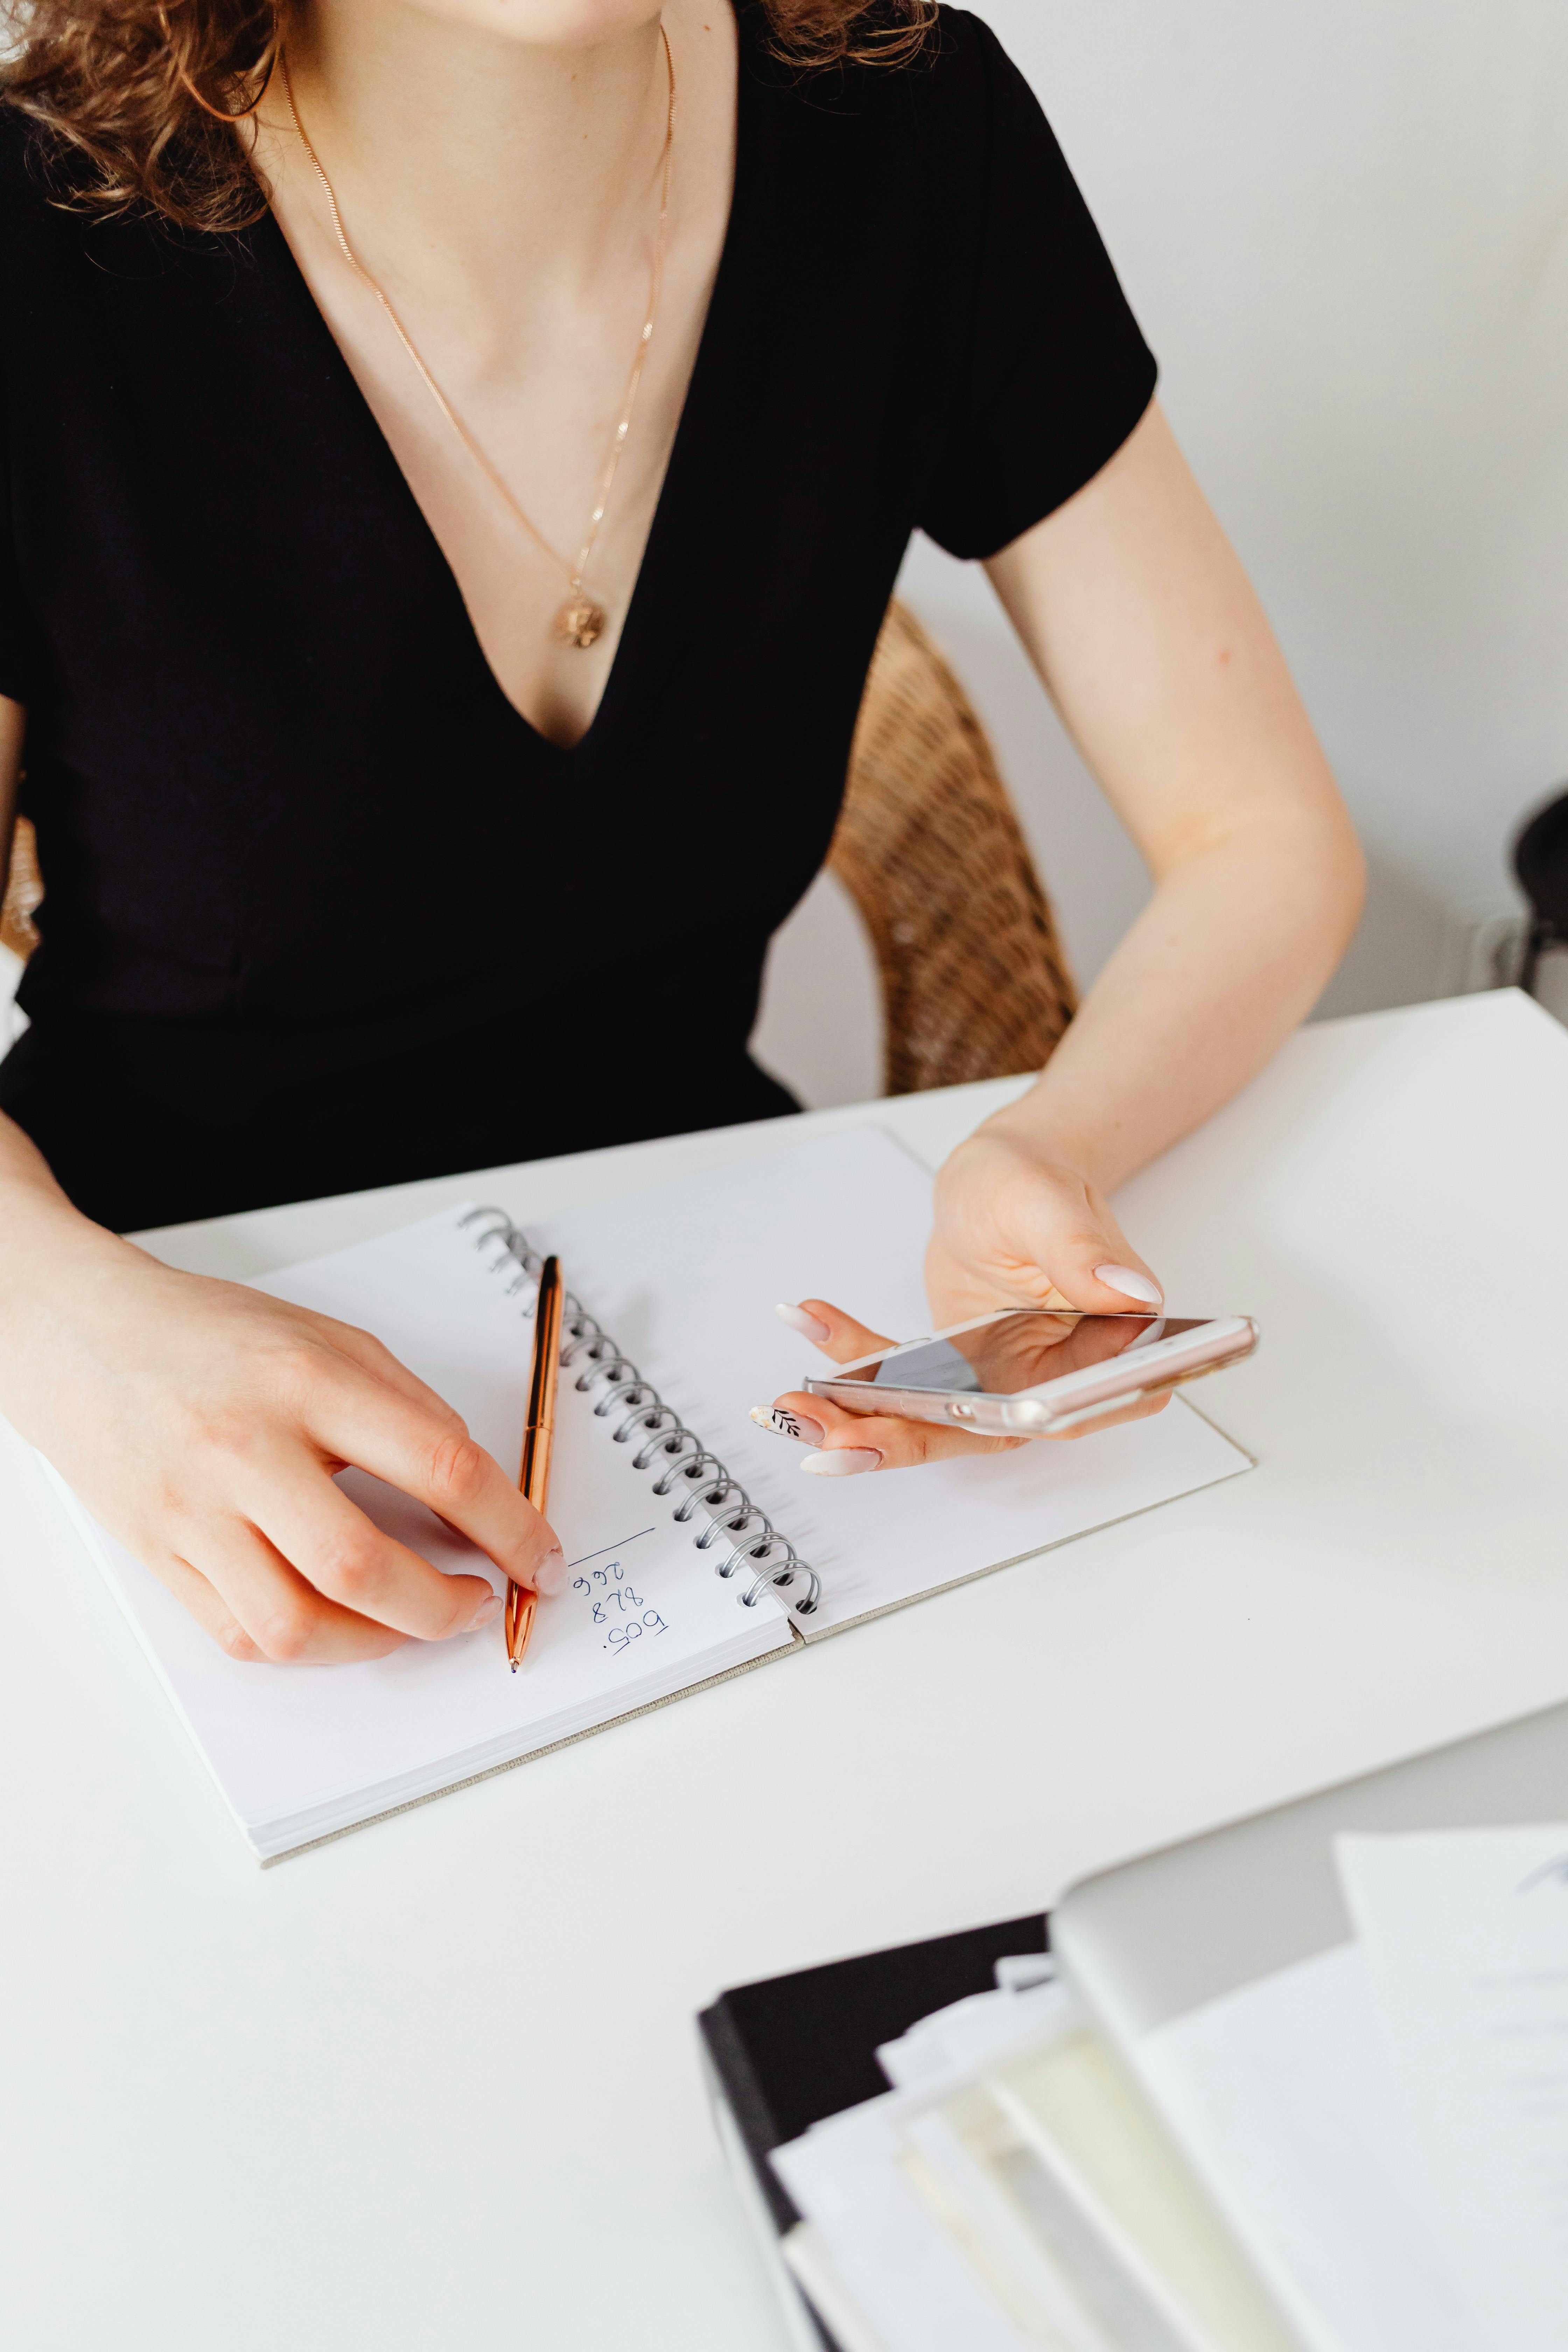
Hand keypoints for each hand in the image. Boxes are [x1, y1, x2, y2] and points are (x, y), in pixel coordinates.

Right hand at [3, 1226, 562, 1662]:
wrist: (86, 1336)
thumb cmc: (213, 1335)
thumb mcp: (330, 1339)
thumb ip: (407, 1411)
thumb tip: (477, 1493)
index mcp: (306, 1382)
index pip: (439, 1466)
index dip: (510, 1525)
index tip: (541, 1558)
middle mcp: (246, 1450)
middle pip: (362, 1565)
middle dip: (442, 1606)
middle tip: (478, 1602)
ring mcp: (194, 1511)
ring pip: (295, 1624)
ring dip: (376, 1642)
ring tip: (412, 1620)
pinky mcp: (161, 1555)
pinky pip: (242, 1634)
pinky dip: (306, 1644)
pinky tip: (338, 1622)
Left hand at [756, 1120, 1167, 1474]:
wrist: (1000, 1177)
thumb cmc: (1034, 1180)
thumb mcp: (1049, 1202)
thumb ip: (1082, 1249)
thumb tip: (1130, 1294)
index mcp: (1108, 1348)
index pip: (1064, 1410)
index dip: (998, 1427)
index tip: (928, 1426)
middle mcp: (1058, 1378)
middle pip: (984, 1430)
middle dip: (902, 1441)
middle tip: (830, 1441)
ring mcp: (1003, 1381)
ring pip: (934, 1423)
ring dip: (862, 1422)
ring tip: (795, 1405)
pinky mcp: (957, 1374)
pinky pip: (900, 1386)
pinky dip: (849, 1362)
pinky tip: (809, 1321)